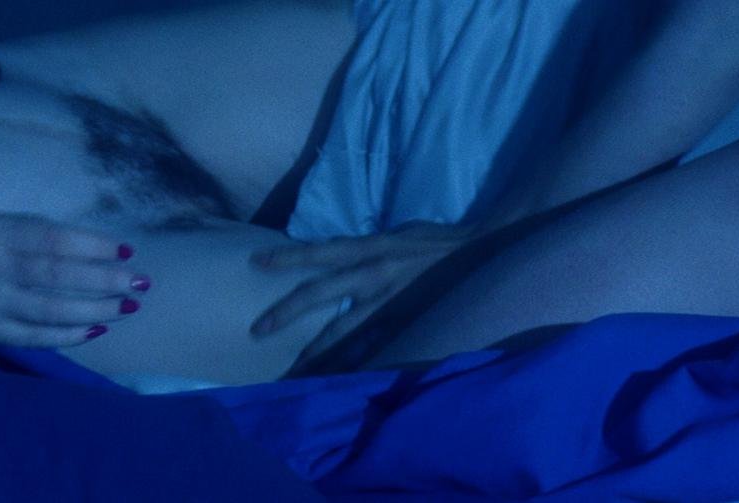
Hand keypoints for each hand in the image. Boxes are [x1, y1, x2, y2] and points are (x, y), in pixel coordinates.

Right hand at [0, 212, 149, 359]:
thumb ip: (23, 231)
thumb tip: (80, 244)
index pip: (54, 238)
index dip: (94, 246)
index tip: (126, 251)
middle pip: (60, 274)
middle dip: (106, 279)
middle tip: (140, 283)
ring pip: (52, 309)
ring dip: (95, 309)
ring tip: (126, 307)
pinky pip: (34, 336)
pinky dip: (67, 335)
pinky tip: (94, 330)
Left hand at [248, 223, 470, 359]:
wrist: (481, 252)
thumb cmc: (435, 241)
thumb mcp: (394, 234)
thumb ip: (364, 248)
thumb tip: (336, 256)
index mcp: (369, 247)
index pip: (318, 251)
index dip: (286, 256)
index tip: (256, 262)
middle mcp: (373, 274)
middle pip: (318, 293)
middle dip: (285, 312)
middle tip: (257, 330)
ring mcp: (388, 303)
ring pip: (341, 331)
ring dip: (314, 352)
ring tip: (291, 371)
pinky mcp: (404, 324)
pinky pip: (371, 348)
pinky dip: (351, 364)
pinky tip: (334, 380)